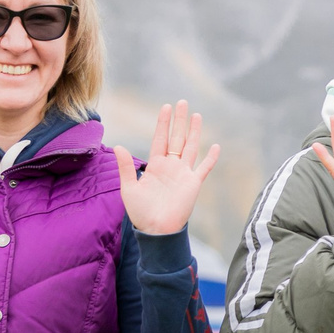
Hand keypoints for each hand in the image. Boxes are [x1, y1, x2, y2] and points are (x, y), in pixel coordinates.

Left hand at [117, 99, 218, 235]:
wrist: (156, 230)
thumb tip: (118, 146)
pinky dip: (210, 158)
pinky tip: (215, 146)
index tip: (166, 107)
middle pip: (177, 138)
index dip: (163, 123)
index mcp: (155, 165)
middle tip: (183, 103)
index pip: (160, 138)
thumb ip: (126, 167)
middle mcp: (171, 166)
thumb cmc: (141, 212)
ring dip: (194, 132)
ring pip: (190, 147)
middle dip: (179, 121)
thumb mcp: (129, 187)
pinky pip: (204, 168)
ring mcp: (183, 174)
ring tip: (197, 116)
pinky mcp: (193, 184)